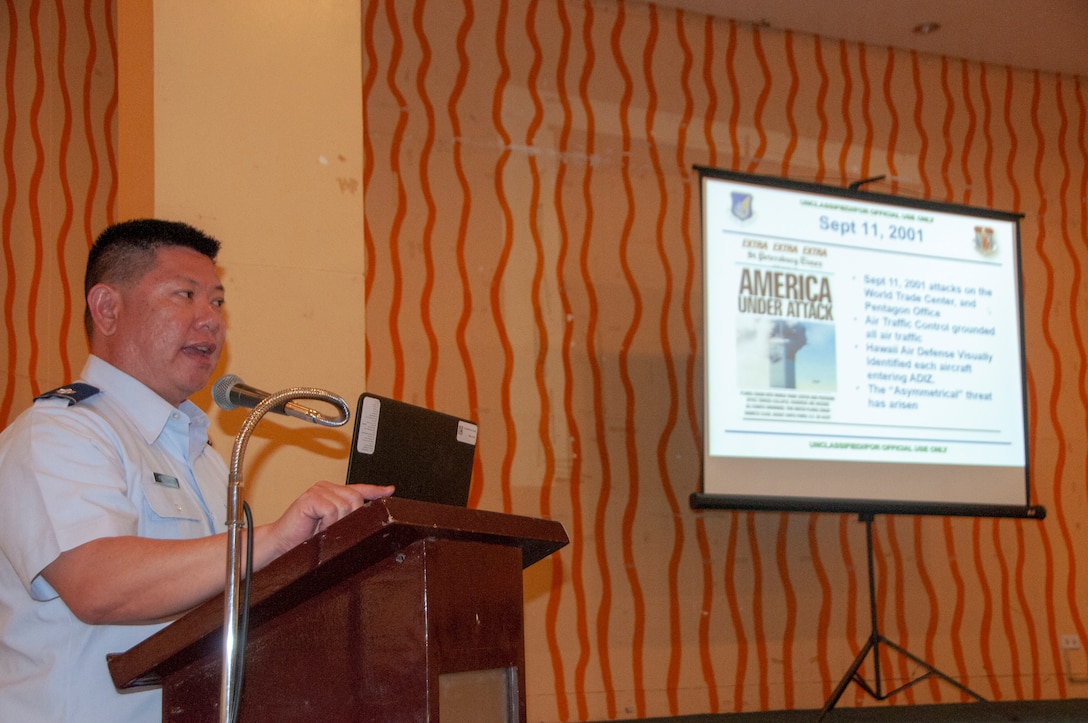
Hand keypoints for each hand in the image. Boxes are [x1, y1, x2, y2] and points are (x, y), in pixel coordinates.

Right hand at [262, 480, 393, 559]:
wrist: (280, 544)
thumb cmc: (304, 537)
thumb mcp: (330, 526)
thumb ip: (346, 517)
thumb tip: (368, 517)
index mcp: (332, 492)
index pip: (358, 489)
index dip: (375, 490)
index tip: (389, 490)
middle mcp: (326, 488)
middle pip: (356, 498)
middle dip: (350, 518)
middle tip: (332, 528)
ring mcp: (318, 491)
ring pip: (346, 505)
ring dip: (336, 523)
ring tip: (322, 529)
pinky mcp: (310, 498)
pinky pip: (332, 510)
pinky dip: (327, 522)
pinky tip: (316, 526)